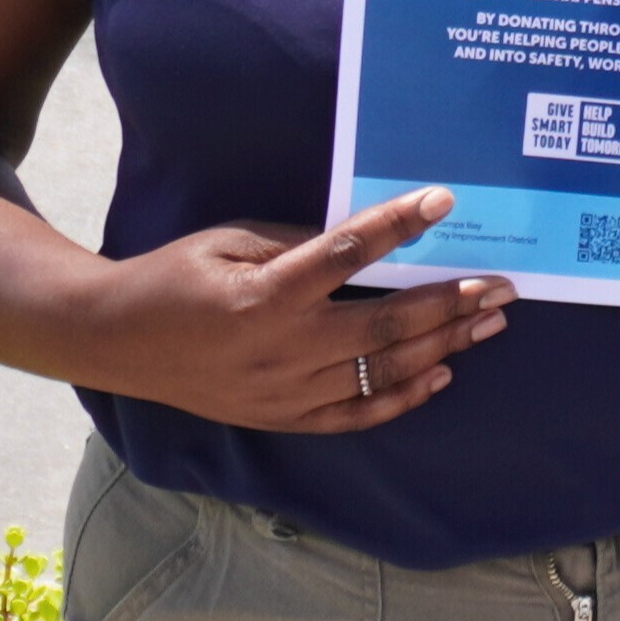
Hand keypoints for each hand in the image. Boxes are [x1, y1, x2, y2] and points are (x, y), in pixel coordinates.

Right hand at [80, 189, 507, 431]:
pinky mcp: (283, 419)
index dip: (396, 225)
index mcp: (263, 294)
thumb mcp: (229, 240)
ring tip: (490, 321)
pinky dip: (404, 395)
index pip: (345, 253)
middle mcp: (281, 349)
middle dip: (451, 301)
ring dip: (444, 345)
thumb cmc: (174, 277)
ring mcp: (285, 392)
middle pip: (385, 324)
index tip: (442, 202)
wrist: (117, 342)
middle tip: (502, 284)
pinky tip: (443, 372)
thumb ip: (298, 242)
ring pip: (383, 370)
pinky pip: (358, 414)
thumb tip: (368, 237)